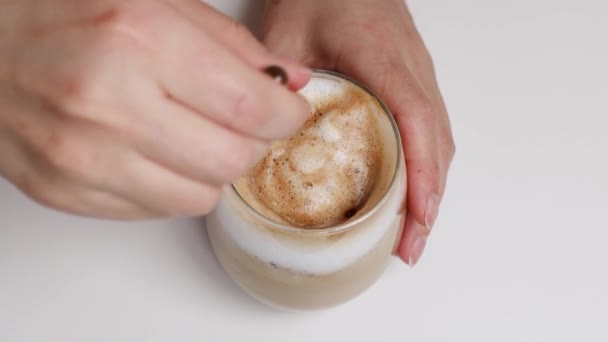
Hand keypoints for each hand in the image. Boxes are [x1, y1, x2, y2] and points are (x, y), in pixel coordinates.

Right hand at [0, 0, 309, 218]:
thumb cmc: (62, 8)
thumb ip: (231, 45)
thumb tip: (287, 83)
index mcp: (136, 41)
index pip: (251, 109)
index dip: (285, 115)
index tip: (286, 110)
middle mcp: (106, 106)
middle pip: (232, 161)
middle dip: (254, 142)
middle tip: (243, 120)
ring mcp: (80, 158)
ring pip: (198, 197)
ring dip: (212, 168)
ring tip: (193, 133)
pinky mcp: (63, 192)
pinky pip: (154, 210)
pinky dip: (171, 184)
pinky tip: (153, 150)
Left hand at [262, 0, 454, 264]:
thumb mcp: (288, 34)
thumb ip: (280, 85)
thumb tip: (267, 140)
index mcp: (386, 59)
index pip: (415, 121)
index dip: (422, 174)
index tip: (417, 217)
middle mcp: (413, 69)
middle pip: (437, 142)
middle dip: (429, 199)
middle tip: (410, 246)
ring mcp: (418, 75)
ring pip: (439, 139)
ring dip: (432, 188)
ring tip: (412, 231)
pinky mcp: (412, 79)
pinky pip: (429, 128)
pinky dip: (427, 167)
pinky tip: (411, 191)